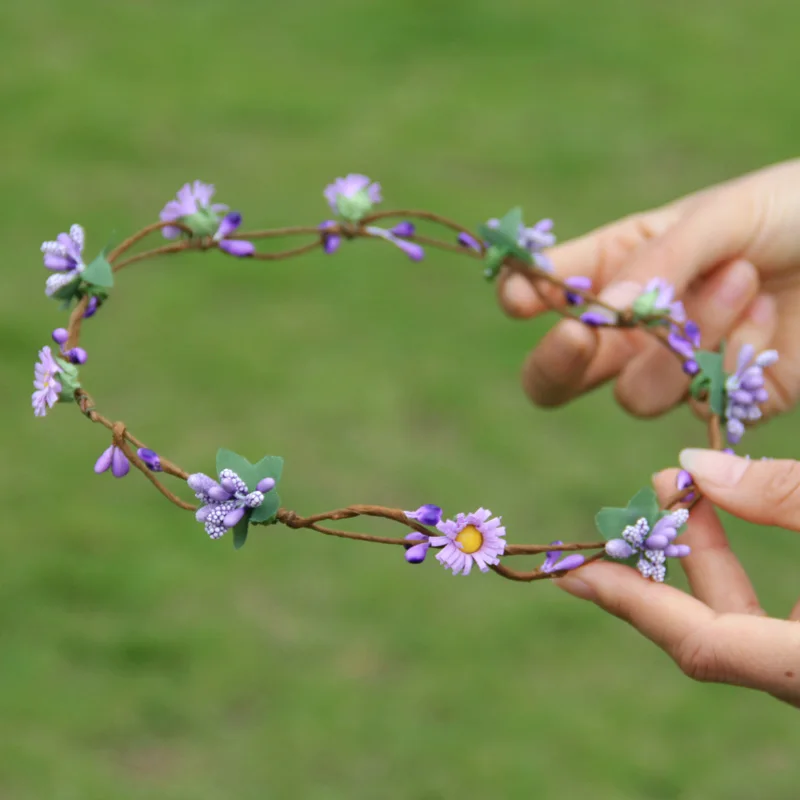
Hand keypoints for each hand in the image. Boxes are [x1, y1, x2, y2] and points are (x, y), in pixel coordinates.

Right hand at [498, 159, 799, 417]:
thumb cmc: (795, 209)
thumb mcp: (721, 214)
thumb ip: (655, 264)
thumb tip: (599, 315)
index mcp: (622, 265)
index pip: (551, 291)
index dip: (523, 297)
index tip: (519, 297)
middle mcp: (636, 326)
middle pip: (560, 374)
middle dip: (557, 361)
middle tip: (580, 337)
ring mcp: (676, 368)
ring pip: (633, 393)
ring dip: (683, 340)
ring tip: (743, 278)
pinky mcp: (721, 402)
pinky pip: (699, 405)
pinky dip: (733, 360)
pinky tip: (768, 318)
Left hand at [556, 451, 799, 707]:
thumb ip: (780, 494)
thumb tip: (699, 469)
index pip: (702, 648)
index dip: (632, 604)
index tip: (573, 573)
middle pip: (710, 633)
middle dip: (665, 560)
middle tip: (637, 500)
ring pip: (739, 625)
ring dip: (703, 556)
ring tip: (681, 489)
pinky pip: (762, 625)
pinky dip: (733, 574)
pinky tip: (720, 521)